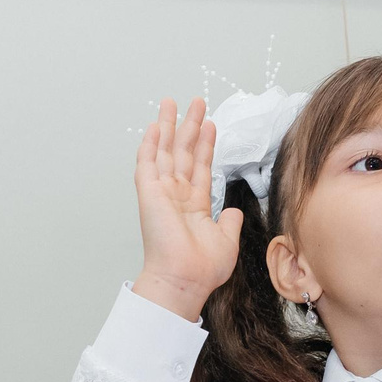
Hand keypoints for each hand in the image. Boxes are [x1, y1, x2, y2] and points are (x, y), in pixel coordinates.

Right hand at [132, 99, 243, 320]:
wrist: (185, 280)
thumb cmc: (202, 269)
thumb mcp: (226, 241)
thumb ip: (230, 222)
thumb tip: (233, 211)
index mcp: (194, 206)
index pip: (200, 166)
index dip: (205, 144)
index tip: (210, 124)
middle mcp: (176, 196)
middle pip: (183, 152)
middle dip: (189, 126)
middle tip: (196, 102)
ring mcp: (161, 193)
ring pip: (165, 151)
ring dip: (169, 126)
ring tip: (174, 102)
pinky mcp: (149, 193)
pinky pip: (147, 163)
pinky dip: (149, 143)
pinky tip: (154, 125)